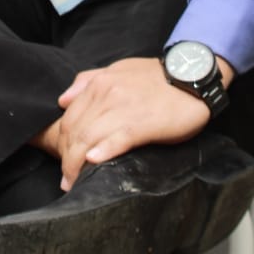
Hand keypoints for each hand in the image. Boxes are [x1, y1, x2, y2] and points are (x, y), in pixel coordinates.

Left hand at [53, 56, 214, 190]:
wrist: (192, 75)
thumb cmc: (156, 77)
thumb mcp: (119, 70)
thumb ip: (89, 81)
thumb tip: (63, 100)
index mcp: (99, 83)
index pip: (69, 119)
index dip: (61, 144)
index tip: (63, 161)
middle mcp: (107, 94)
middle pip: (74, 131)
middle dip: (66, 159)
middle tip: (66, 179)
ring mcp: (123, 108)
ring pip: (89, 138)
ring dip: (76, 164)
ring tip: (74, 183)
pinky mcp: (142, 124)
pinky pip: (116, 139)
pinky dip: (102, 151)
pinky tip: (93, 162)